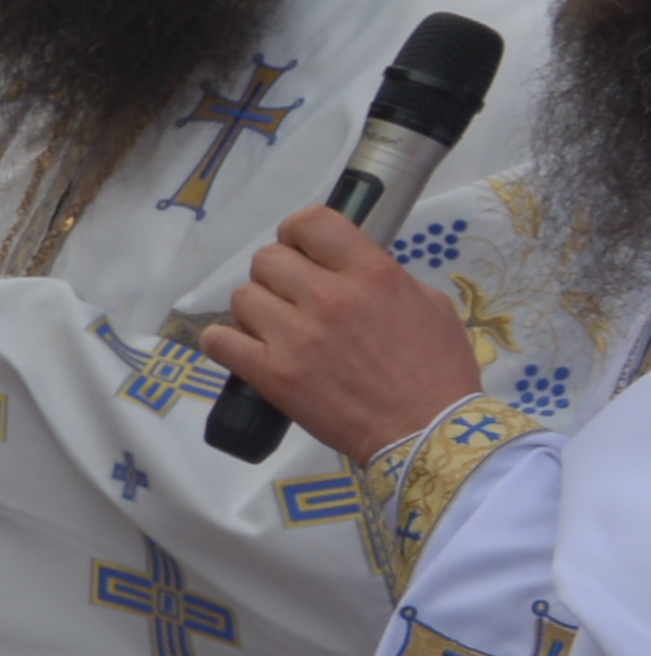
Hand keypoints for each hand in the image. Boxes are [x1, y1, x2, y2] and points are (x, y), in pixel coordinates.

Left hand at [206, 202, 483, 463]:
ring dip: (256, 310)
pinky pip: (217, 340)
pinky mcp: (271, 373)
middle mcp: (328, 297)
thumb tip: (345, 268)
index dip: (299, 233)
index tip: (303, 251)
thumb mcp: (429, 304)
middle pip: (268, 258)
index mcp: (371, 273)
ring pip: (242, 297)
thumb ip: (383, 277)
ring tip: (278, 329)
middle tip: (294, 298)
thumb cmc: (437, 371)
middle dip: (279, 275)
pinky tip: (244, 348)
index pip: (311, 221)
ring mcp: (295, 336)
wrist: (427, 434)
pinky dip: (224, 342)